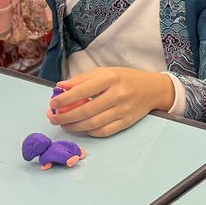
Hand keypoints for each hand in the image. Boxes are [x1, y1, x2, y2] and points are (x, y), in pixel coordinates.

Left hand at [47, 67, 173, 136]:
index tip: (52, 103)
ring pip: (93, 123)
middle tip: (53, 118)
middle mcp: (118, 94)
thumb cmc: (125, 78)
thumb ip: (82, 79)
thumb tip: (60, 87)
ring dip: (74, 126)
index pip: (82, 91)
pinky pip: (104, 131)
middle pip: (86, 110)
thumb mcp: (104, 72)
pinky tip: (82, 128)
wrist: (153, 89)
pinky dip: (90, 132)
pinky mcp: (127, 122)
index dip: (64, 99)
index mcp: (110, 78)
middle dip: (65, 116)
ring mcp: (123, 110)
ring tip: (64, 124)